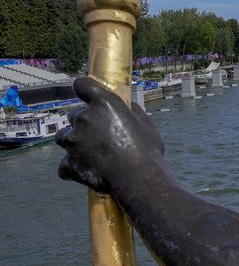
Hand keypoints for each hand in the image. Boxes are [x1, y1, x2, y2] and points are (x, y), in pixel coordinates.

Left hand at [56, 77, 164, 192]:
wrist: (139, 180)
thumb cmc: (147, 151)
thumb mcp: (147, 125)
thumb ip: (133, 111)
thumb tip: (128, 106)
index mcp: (104, 104)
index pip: (82, 85)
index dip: (84, 89)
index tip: (87, 94)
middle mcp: (84, 118)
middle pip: (74, 114)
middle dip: (84, 123)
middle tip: (100, 135)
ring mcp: (73, 141)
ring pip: (63, 136)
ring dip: (73, 141)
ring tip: (90, 152)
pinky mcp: (69, 162)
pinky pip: (63, 164)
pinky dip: (71, 166)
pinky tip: (83, 169)